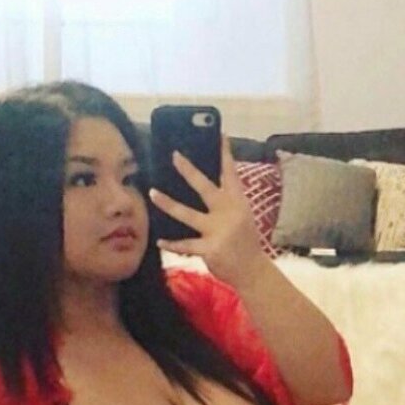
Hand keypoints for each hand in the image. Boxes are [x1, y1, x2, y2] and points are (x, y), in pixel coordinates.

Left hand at [149, 135, 266, 288]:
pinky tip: (160, 240)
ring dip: (168, 203)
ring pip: (188, 214)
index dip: (225, 154)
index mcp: (238, 202)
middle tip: (174, 155)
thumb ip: (224, 202)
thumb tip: (199, 185)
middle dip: (189, 171)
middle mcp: (229, 212)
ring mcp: (219, 231)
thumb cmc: (243, 240)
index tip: (219, 134)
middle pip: (205, 187)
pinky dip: (172, 243)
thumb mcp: (240, 216)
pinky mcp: (210, 249)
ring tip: (152, 193)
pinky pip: (186, 245)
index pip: (230, 173)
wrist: (252, 270)